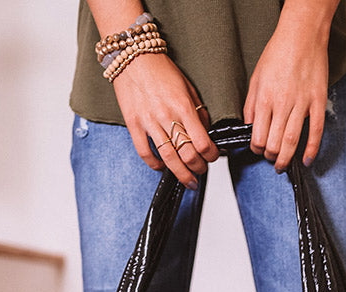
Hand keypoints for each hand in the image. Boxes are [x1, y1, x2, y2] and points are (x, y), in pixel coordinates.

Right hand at [113, 53, 218, 188]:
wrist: (133, 56)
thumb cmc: (161, 70)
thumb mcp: (187, 86)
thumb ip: (198, 110)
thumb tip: (206, 131)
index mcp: (183, 106)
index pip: (202, 141)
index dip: (210, 155)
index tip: (213, 157)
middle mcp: (167, 116)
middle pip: (187, 154)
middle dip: (198, 168)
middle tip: (201, 171)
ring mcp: (149, 122)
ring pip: (168, 158)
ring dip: (181, 174)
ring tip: (188, 181)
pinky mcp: (133, 125)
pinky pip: (144, 153)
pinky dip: (155, 165)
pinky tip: (162, 168)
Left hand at [243, 1, 335, 171]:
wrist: (302, 35)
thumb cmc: (278, 53)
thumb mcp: (256, 78)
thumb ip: (251, 105)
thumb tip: (249, 127)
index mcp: (265, 99)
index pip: (258, 137)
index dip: (257, 149)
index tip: (259, 149)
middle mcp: (283, 103)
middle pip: (274, 143)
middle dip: (271, 157)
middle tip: (272, 159)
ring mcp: (302, 103)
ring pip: (292, 141)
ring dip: (287, 158)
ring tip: (283, 165)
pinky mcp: (318, 101)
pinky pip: (316, 131)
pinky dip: (312, 149)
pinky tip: (307, 160)